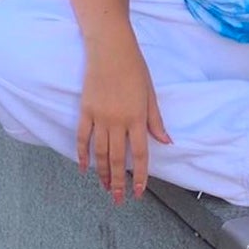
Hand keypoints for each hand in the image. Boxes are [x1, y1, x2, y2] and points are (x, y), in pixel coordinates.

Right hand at [76, 34, 171, 203]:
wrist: (110, 49)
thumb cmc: (135, 68)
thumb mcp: (150, 94)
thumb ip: (156, 120)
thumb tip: (166, 142)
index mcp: (137, 118)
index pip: (141, 154)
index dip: (140, 176)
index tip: (138, 193)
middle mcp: (118, 121)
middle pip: (118, 159)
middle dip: (118, 182)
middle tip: (117, 200)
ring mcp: (99, 117)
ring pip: (100, 152)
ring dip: (102, 173)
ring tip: (103, 188)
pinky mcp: (85, 110)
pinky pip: (82, 138)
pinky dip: (82, 154)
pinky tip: (84, 168)